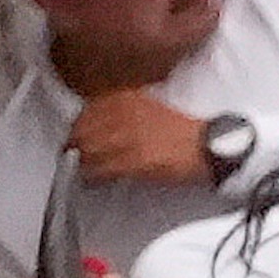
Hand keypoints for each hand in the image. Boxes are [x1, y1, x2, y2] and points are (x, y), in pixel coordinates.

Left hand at [67, 91, 210, 184]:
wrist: (205, 145)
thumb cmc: (180, 128)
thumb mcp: (148, 105)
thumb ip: (121, 109)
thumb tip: (97, 123)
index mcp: (126, 97)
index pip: (86, 112)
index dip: (76, 128)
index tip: (74, 137)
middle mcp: (123, 114)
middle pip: (82, 133)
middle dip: (74, 147)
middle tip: (73, 157)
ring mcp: (127, 137)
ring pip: (88, 152)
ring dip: (82, 163)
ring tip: (83, 169)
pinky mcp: (133, 160)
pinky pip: (101, 170)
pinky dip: (93, 177)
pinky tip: (94, 180)